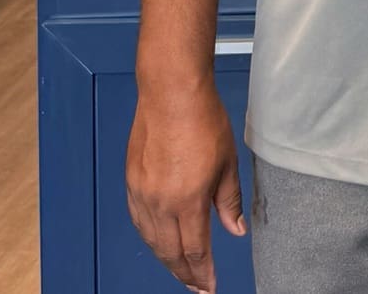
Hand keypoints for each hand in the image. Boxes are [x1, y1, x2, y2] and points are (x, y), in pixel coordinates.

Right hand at [127, 80, 246, 292]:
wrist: (171, 92)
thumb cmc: (202, 120)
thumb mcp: (227, 162)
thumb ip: (229, 201)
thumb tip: (236, 229)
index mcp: (188, 201)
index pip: (195, 251)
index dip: (203, 273)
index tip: (210, 286)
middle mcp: (161, 203)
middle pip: (170, 253)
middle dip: (185, 274)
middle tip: (197, 286)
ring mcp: (142, 194)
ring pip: (152, 241)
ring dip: (166, 259)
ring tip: (180, 269)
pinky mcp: (132, 182)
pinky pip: (139, 221)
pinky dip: (150, 238)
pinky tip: (159, 240)